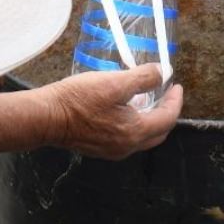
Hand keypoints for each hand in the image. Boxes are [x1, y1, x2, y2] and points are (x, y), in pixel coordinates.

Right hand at [44, 64, 182, 158]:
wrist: (47, 117)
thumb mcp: (114, 82)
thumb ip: (143, 78)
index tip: (176, 86)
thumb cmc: (79, 100)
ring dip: (150, 119)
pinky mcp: (99, 148)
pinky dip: (134, 124)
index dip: (175, 101)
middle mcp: (126, 147)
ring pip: (142, 137)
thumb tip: (161, 73)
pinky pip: (127, 138)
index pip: (167, 119)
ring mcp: (112, 150)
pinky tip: (126, 108)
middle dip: (166, 113)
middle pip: (158, 132)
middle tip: (167, 94)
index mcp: (134, 132)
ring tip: (147, 98)